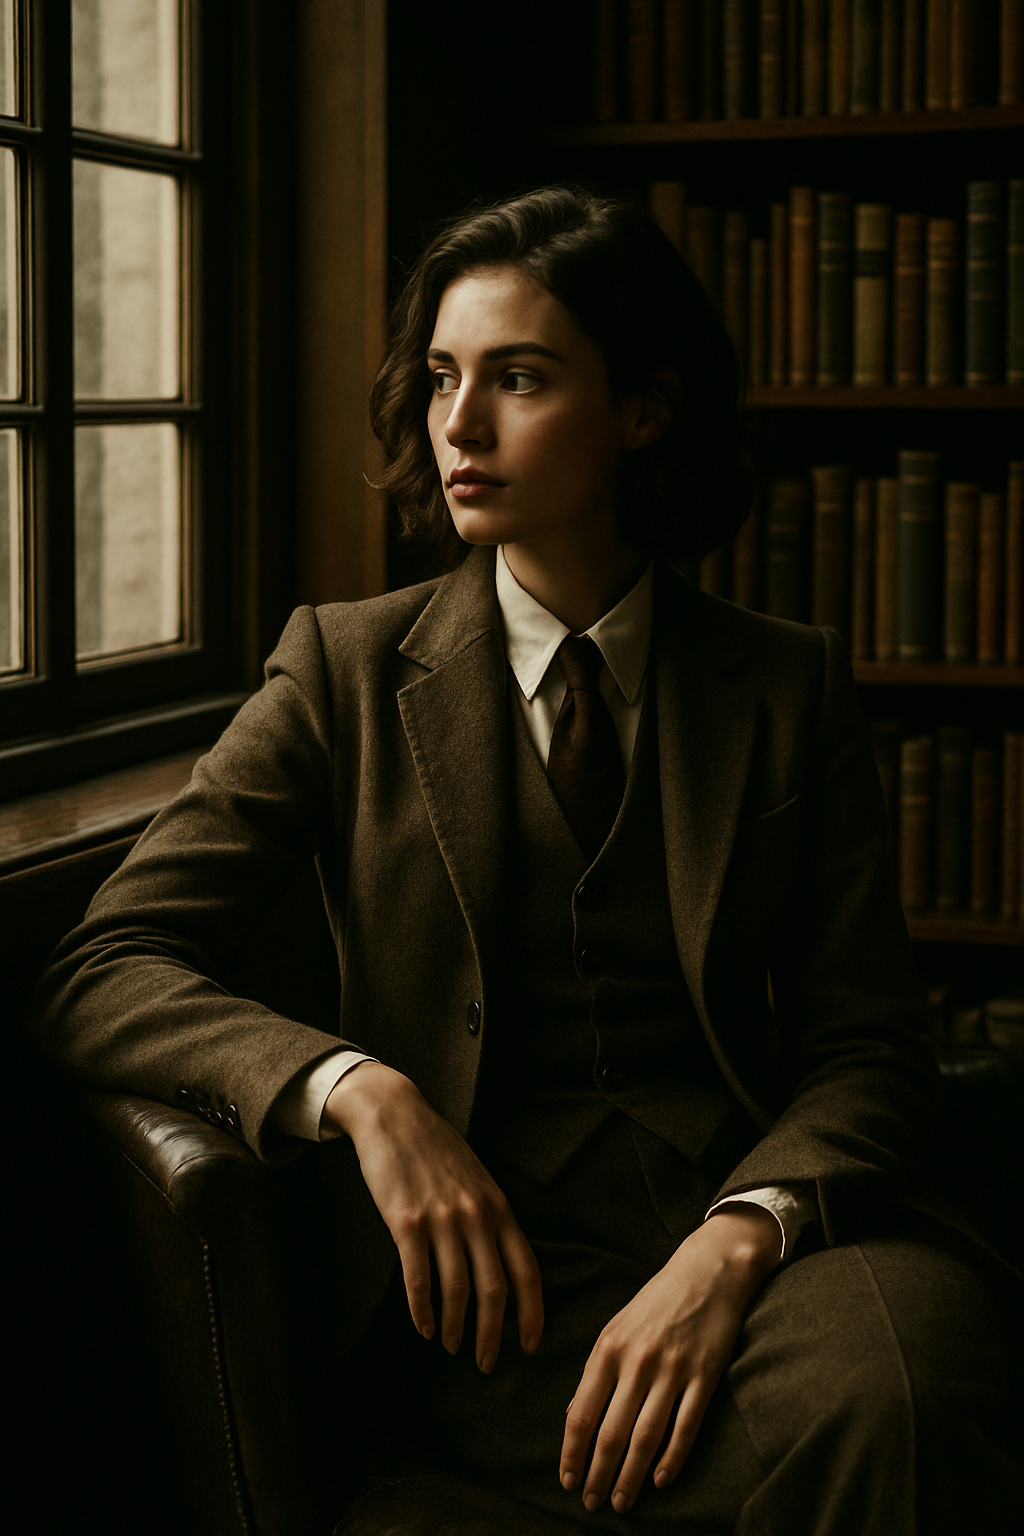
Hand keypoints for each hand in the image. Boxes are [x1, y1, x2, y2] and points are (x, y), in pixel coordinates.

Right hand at [324, 1061, 542, 1372]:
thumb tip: (505, 1265)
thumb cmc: (438, 1151)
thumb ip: (492, 1219)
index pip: (527, 1270)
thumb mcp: (479, 1180)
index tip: (531, 1345)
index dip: (533, 1313)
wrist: (396, 1116)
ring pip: (456, 1291)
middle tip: (487, 1363)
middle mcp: (476, 1216)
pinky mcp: (406, 1223)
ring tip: (451, 1346)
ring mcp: (442, 1220)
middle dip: (493, 1335)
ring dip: (455, 1328)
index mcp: (499, 1208)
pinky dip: (422, 1311)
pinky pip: (418, 1280)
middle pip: (494, 1291)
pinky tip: (423, 1327)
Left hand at [559, 1206, 780, 1514]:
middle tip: (591, 1503)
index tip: (566, 1480)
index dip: (572, 1453)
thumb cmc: (657, 1301)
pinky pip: (685, 1428)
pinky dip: (671, 1459)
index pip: (581, 1413)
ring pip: (645, 1438)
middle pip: (611, 1433)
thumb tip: (579, 1418)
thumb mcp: (617, 1328)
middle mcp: (637, 1361)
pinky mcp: (705, 1376)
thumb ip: (599, 1370)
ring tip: (621, 1502)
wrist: (707, 1271)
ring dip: (630, 1477)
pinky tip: (660, 1480)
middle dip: (597, 1475)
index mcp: (609, 1348)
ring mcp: (673, 1370)